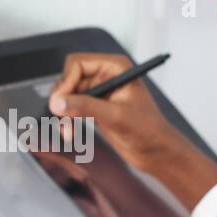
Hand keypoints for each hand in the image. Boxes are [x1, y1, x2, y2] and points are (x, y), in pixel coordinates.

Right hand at [48, 53, 216, 210]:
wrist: (157, 153)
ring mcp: (100, 93)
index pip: (77, 63)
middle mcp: (106, 76)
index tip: (60, 102)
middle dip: (62, 99)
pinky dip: (67, 120)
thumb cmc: (148, 130)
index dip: (66, 82)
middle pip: (69, 79)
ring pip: (68, 95)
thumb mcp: (116, 116)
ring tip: (67, 131)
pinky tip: (69, 132)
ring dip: (63, 113)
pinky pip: (72, 109)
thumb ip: (86, 107)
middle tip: (60, 117)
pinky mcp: (96, 109)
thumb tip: (59, 102)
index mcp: (115, 67)